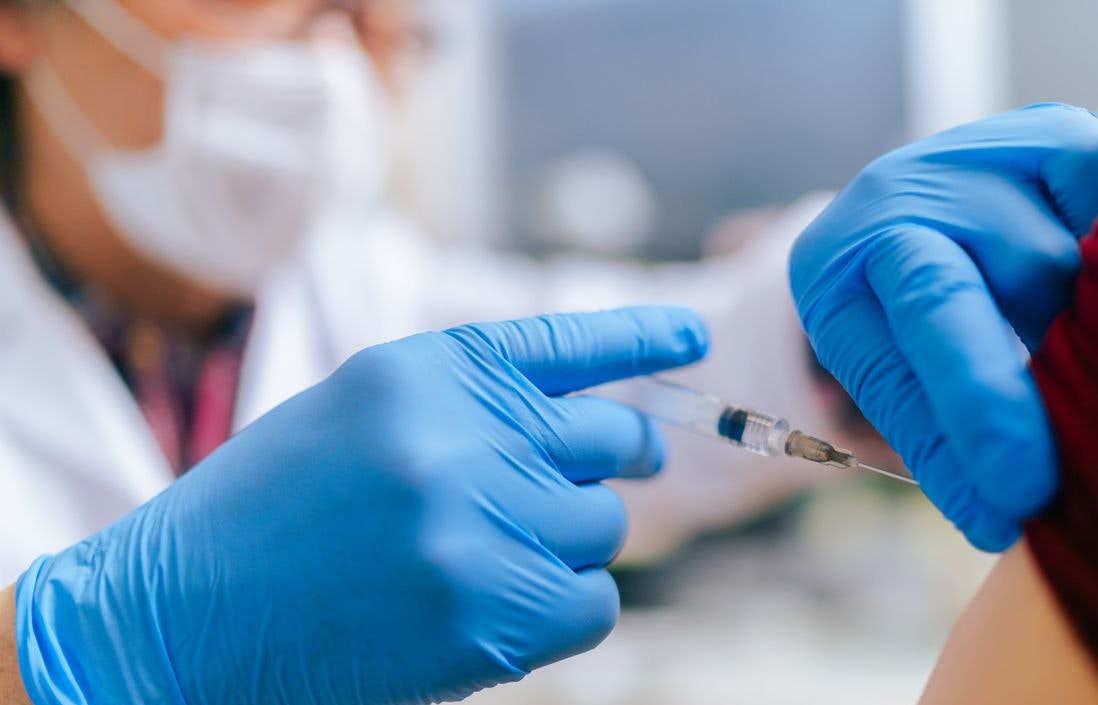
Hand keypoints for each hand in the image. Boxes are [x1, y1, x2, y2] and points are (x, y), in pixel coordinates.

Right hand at [14, 307, 707, 704]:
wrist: (182, 610)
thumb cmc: (272, 509)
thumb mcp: (365, 413)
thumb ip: (471, 404)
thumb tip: (592, 428)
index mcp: (430, 370)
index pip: (570, 343)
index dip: (645, 338)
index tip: (697, 338)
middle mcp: (466, 434)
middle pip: (616, 441)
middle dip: (628, 457)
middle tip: (627, 469)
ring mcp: (481, 523)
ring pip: (603, 527)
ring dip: (567, 542)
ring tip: (489, 556)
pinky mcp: (490, 613)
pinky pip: (595, 602)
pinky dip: (565, 608)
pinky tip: (499, 608)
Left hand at [790, 103, 1097, 549]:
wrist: (920, 206)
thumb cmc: (904, 314)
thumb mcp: (892, 369)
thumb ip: (934, 429)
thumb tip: (1004, 519)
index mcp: (836, 264)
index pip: (901, 350)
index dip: (959, 426)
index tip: (1005, 504)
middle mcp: (892, 196)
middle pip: (953, 297)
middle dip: (996, 399)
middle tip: (1033, 486)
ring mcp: (967, 155)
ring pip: (1048, 264)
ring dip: (1070, 326)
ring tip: (1058, 346)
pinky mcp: (1046, 129)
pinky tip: (1085, 265)